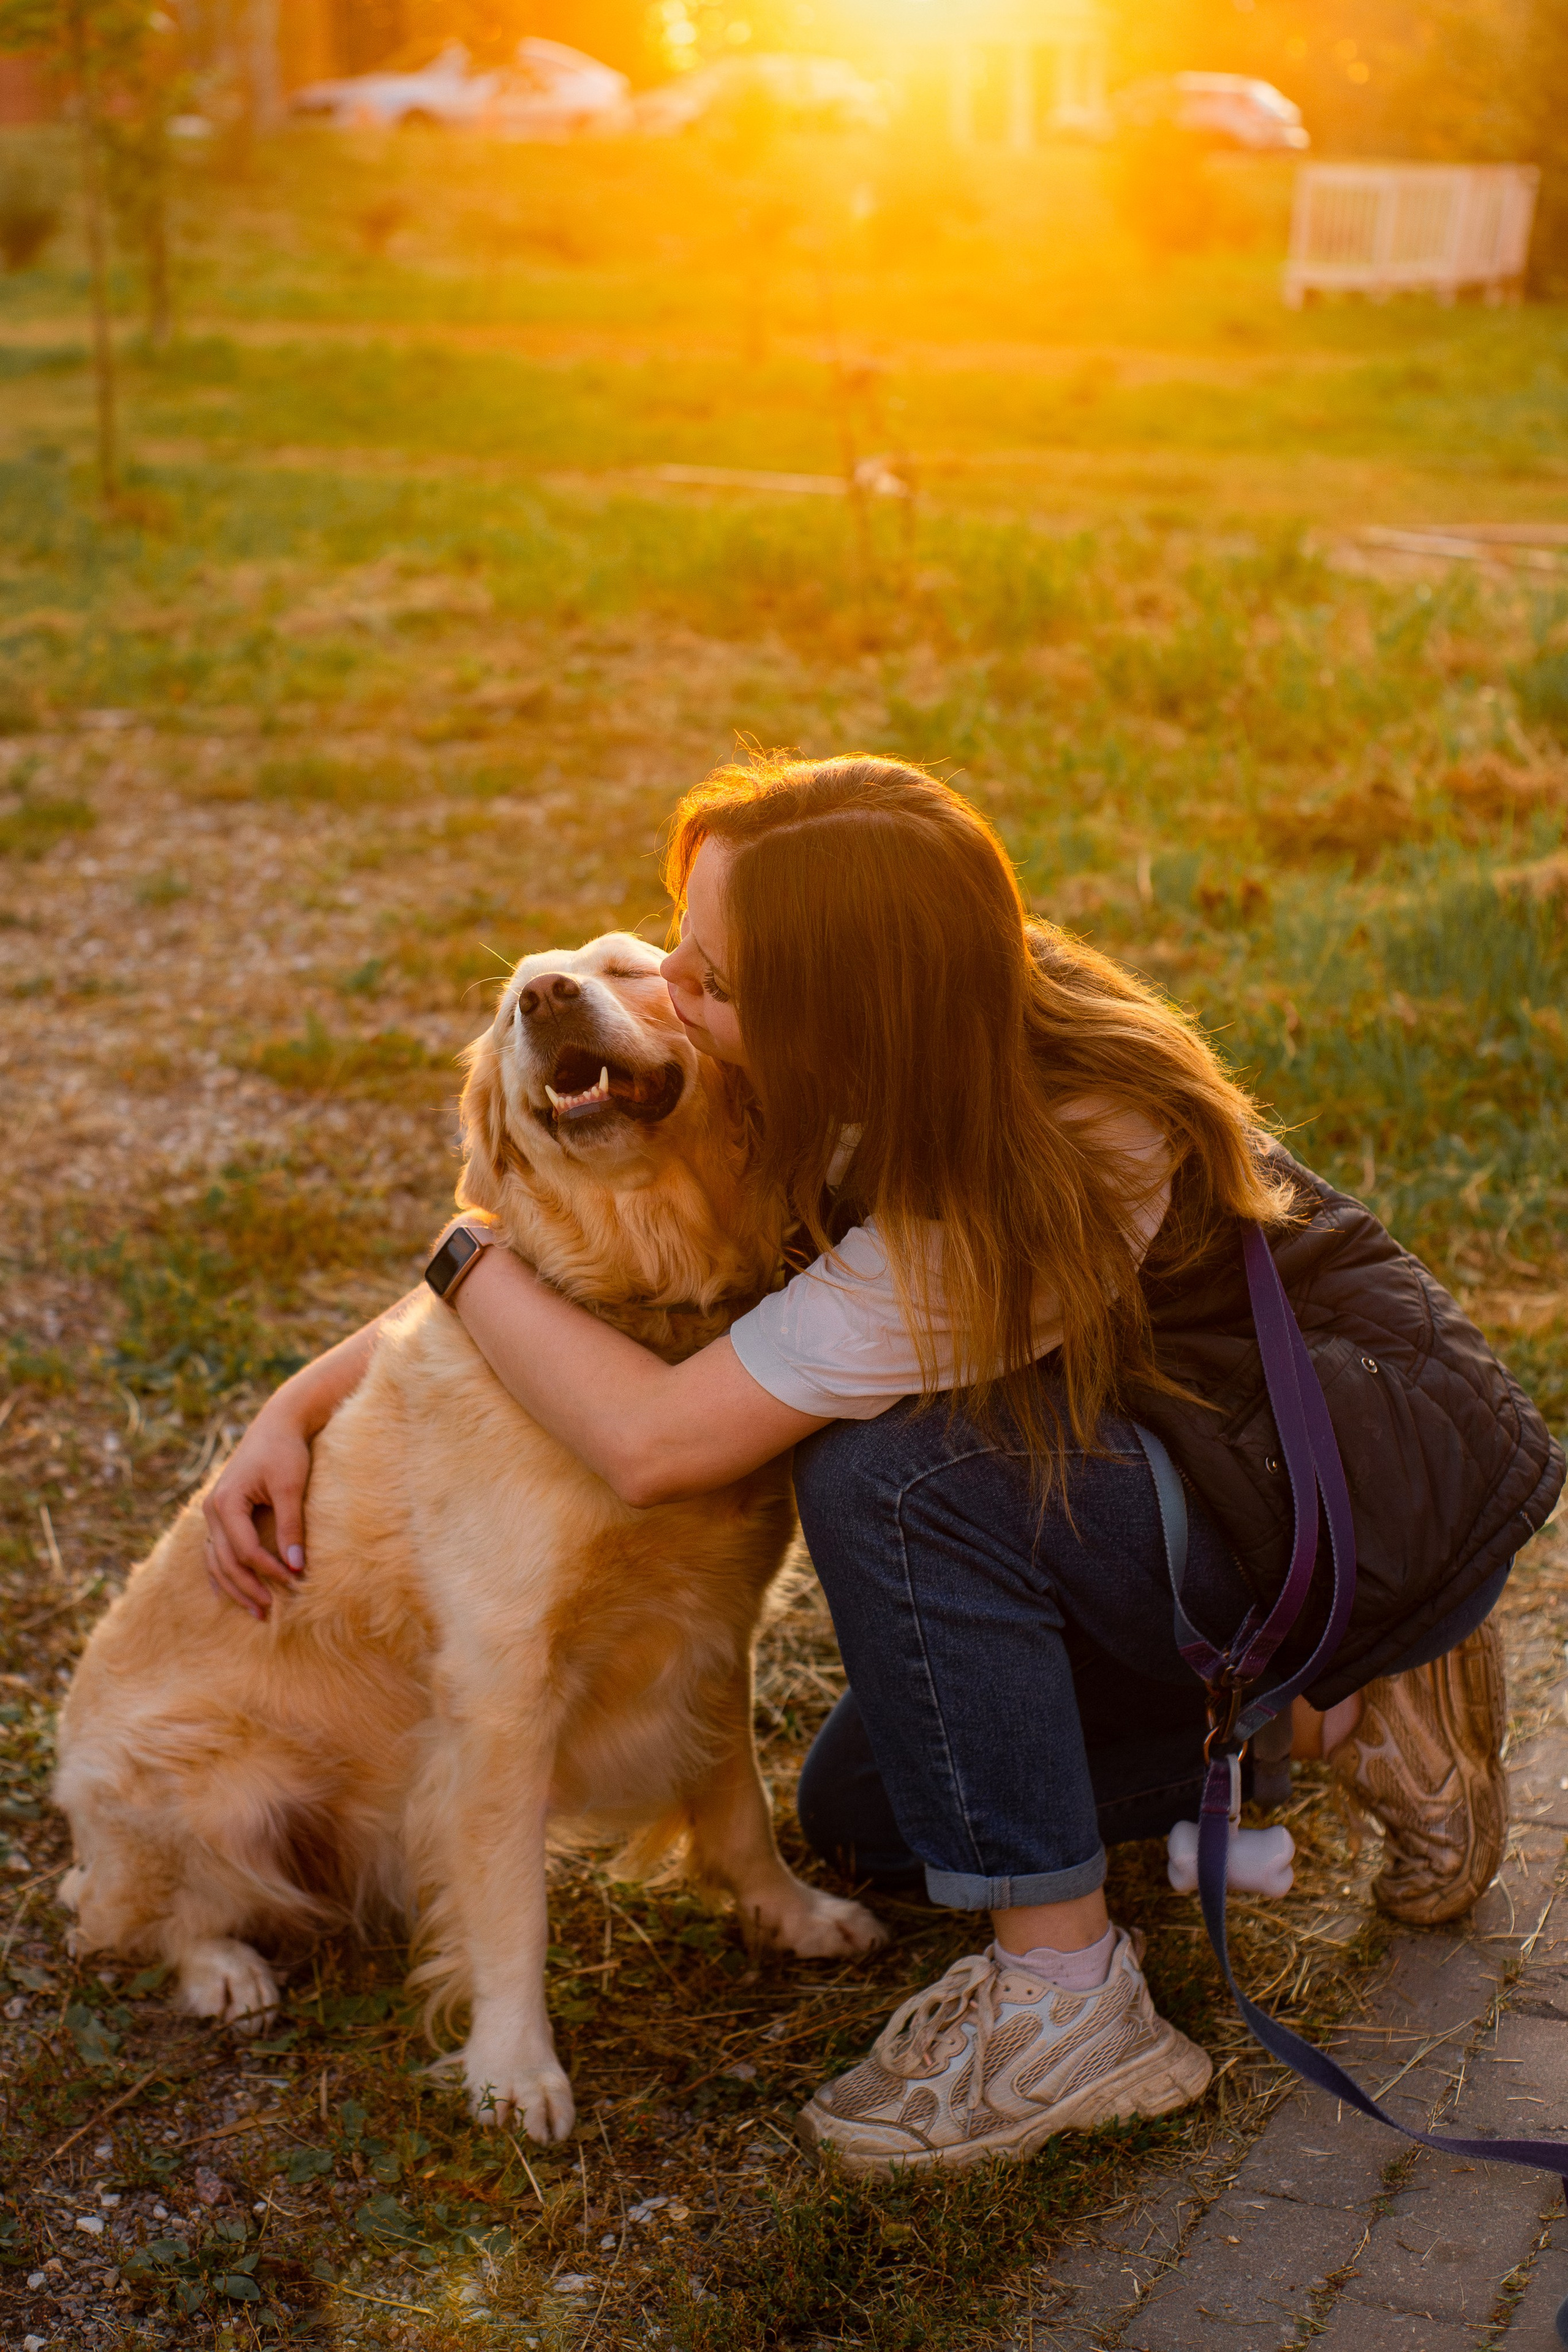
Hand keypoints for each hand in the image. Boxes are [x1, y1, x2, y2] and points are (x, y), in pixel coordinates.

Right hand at [202, 1400, 312, 1619]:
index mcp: (226, 1502)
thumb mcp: (290, 1486)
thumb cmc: (286, 1451)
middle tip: (269, 1614)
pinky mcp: (221, 1512)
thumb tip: (296, 1565)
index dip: (267, 1570)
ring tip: (255, 1610)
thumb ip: (291, 1526)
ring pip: (216, 1560)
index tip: (293, 1582)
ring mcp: (213, 1512)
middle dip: (247, 1589)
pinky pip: (215, 1550)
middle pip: (226, 1562)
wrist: (278, 1423)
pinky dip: (222, 1573)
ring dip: (234, 1587)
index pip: (245, 1550)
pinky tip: (230, 1592)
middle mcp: (212, 1510)